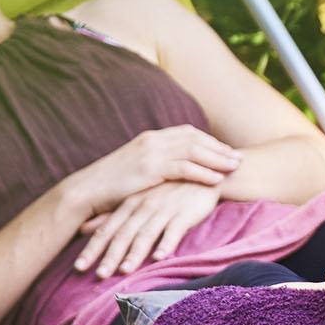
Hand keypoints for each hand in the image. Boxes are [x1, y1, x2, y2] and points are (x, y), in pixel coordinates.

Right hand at [67, 126, 240, 216]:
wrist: (86, 190)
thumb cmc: (110, 185)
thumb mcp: (135, 168)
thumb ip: (155, 163)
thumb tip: (172, 170)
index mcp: (150, 138)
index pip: (187, 133)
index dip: (209, 142)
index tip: (225, 150)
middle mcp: (153, 140)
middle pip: (195, 139)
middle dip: (218, 148)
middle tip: (239, 157)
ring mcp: (151, 152)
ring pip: (193, 151)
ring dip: (217, 159)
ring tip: (235, 167)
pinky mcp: (150, 168)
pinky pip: (184, 168)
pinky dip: (203, 172)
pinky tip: (217, 179)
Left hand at [75, 179, 221, 276]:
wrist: (203, 175)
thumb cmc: (167, 190)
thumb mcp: (137, 199)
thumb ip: (113, 215)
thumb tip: (84, 229)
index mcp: (129, 204)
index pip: (107, 229)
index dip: (92, 248)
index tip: (79, 267)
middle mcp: (143, 207)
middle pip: (123, 234)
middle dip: (110, 255)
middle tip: (99, 275)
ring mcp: (164, 209)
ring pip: (146, 233)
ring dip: (135, 253)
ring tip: (125, 271)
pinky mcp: (185, 213)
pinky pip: (175, 230)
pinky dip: (167, 243)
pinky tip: (160, 257)